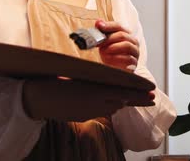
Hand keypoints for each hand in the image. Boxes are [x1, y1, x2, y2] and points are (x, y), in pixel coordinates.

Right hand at [23, 78, 154, 121]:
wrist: (37, 97)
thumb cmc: (56, 79)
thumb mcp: (80, 74)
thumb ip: (96, 78)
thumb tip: (110, 78)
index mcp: (96, 88)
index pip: (123, 89)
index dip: (138, 90)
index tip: (151, 89)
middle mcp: (95, 101)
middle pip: (122, 99)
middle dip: (137, 98)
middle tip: (152, 98)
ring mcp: (90, 111)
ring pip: (112, 106)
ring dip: (119, 101)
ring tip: (129, 96)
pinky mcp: (84, 117)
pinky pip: (101, 111)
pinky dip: (107, 106)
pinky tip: (108, 102)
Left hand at [95, 20, 138, 71]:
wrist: (113, 69)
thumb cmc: (110, 54)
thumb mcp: (104, 43)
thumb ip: (102, 32)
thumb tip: (98, 22)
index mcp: (126, 34)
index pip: (118, 26)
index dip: (108, 26)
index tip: (99, 26)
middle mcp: (133, 41)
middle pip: (122, 35)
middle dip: (109, 39)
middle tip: (99, 43)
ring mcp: (135, 52)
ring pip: (127, 45)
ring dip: (113, 48)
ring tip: (104, 52)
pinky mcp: (134, 63)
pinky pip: (128, 58)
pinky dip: (116, 58)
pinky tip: (109, 59)